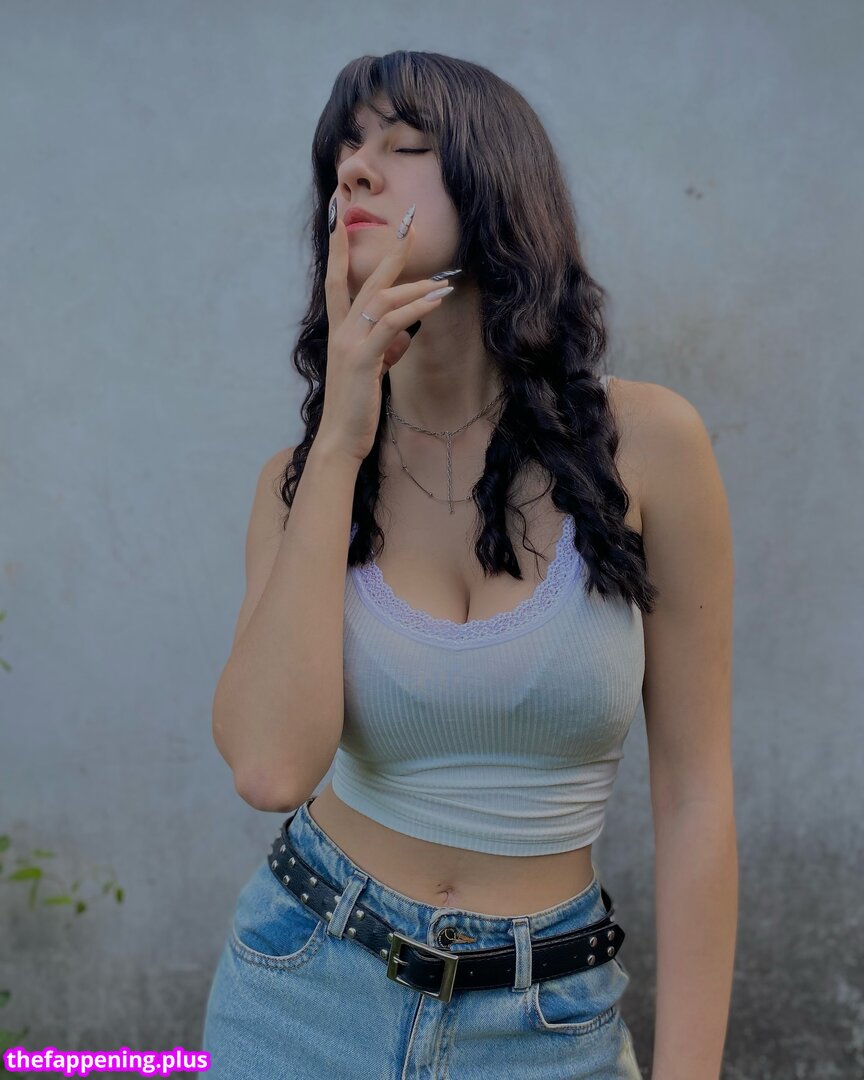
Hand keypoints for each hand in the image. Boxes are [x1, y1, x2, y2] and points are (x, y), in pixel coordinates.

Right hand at [316, 199, 455, 463]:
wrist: (342, 438)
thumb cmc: (357, 406)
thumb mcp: (373, 371)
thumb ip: (385, 349)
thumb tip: (403, 338)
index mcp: (340, 331)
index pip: (336, 279)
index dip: (338, 247)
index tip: (340, 216)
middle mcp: (340, 330)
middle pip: (362, 278)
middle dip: (387, 250)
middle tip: (409, 222)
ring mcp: (349, 343)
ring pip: (381, 299)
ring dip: (415, 286)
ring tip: (444, 283)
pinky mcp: (362, 359)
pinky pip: (391, 325)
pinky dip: (414, 309)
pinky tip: (435, 303)